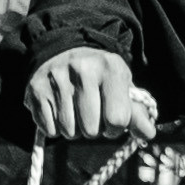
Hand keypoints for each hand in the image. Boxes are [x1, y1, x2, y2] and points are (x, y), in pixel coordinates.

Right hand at [23, 47, 156, 141]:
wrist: (63, 49)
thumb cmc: (99, 75)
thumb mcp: (121, 85)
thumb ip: (136, 112)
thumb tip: (148, 134)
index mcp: (110, 69)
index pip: (117, 119)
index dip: (116, 127)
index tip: (111, 118)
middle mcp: (82, 70)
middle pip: (91, 130)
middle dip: (93, 129)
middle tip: (91, 113)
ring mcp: (57, 79)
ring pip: (69, 132)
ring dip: (74, 130)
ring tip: (75, 110)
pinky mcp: (37, 89)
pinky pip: (50, 130)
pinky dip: (55, 127)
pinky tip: (59, 109)